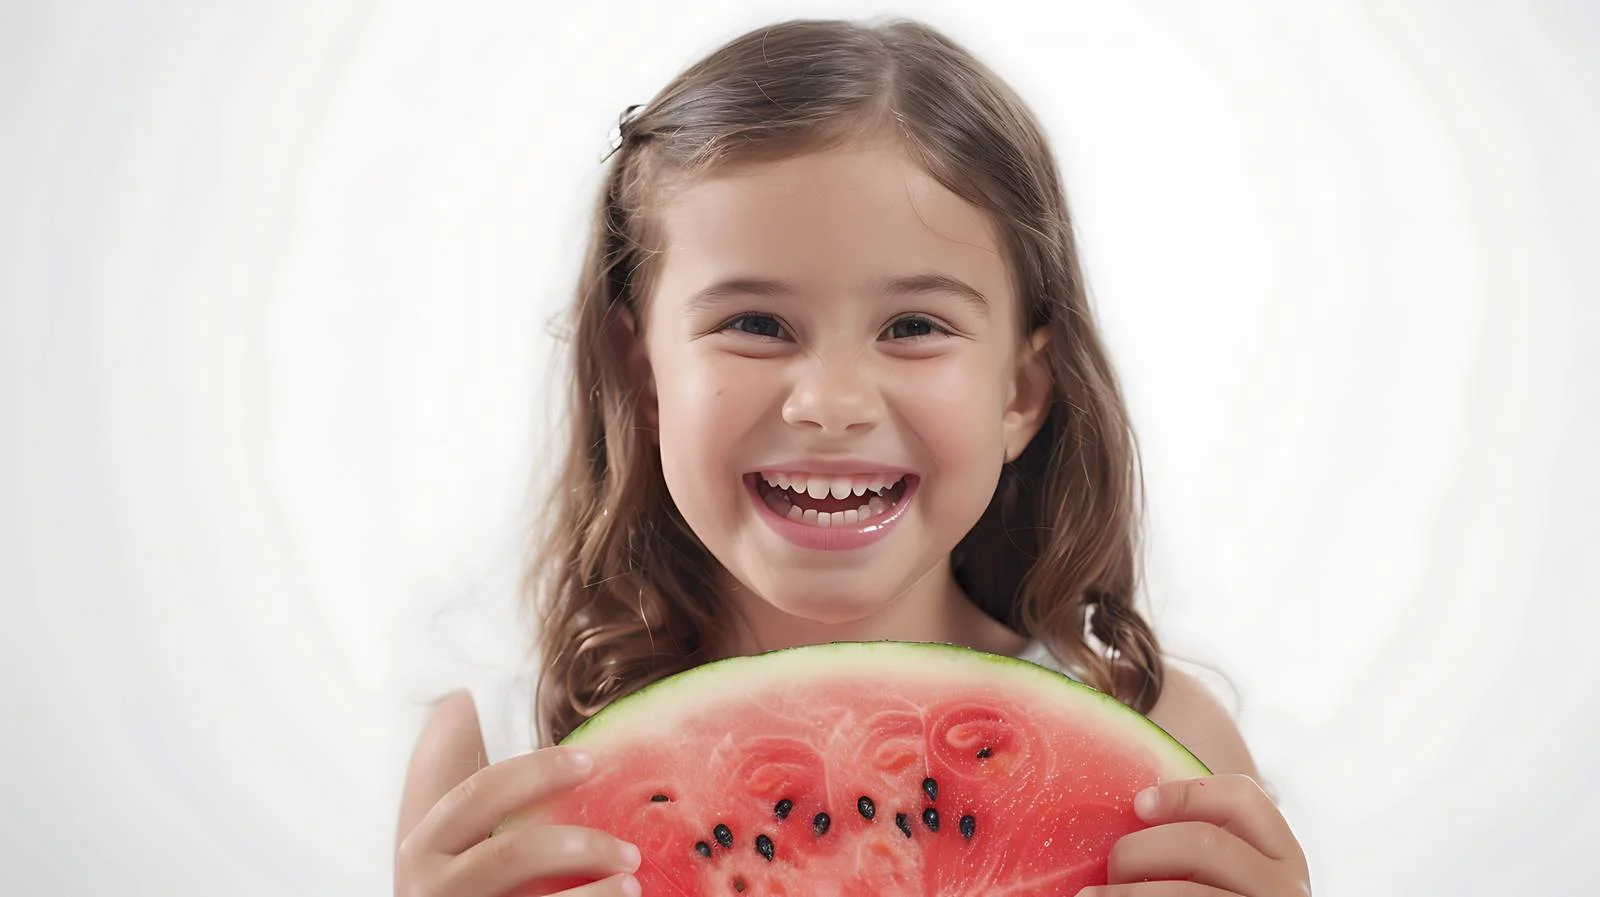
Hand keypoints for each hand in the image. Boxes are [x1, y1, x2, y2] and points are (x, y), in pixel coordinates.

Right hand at [395, 746, 641, 896]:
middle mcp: (430, 885)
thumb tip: (581, 784)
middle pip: (514, 852)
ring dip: (594, 894)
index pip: (480, 792)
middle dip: (579, 845)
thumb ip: (494, 830)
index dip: (535, 770)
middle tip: (629, 849)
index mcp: (425, 846)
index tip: (588, 761)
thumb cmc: (459, 891)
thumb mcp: (454, 859)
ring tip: (632, 884)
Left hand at [1078, 774, 1310, 896]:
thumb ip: (1198, 840)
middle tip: (1112, 864)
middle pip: (1204, 843)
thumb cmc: (1217, 894)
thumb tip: (1134, 806)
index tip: (1138, 804)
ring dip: (1126, 892)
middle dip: (1143, 848)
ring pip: (1187, 893)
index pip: (1242, 797)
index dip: (1186, 792)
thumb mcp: (1226, 870)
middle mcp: (1285, 887)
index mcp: (1282, 853)